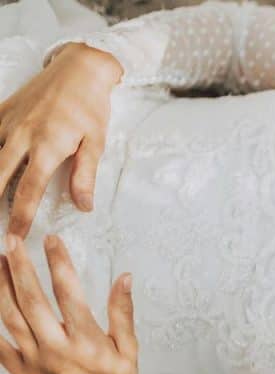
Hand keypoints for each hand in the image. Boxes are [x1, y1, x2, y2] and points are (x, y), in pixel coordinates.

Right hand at [0, 43, 122, 236]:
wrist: (80, 68)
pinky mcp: (2, 110)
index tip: (16, 236)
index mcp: (48, 147)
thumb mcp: (96, 143)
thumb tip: (84, 206)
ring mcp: (9, 122)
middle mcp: (22, 135)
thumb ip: (85, 175)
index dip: (21, 216)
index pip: (30, 190)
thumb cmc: (91, 107)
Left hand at [0, 234, 137, 373]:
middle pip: (32, 301)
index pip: (69, 293)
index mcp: (88, 342)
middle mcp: (58, 350)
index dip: (59, 263)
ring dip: (1, 288)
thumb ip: (123, 313)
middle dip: (20, 268)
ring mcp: (35, 363)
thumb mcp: (130, 350)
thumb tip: (124, 277)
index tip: (52, 240)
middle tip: (11, 241)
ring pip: (10, 318)